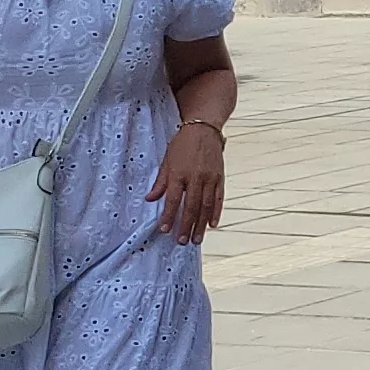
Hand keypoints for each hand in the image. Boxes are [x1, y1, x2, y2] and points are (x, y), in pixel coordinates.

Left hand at [151, 123, 226, 241]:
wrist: (203, 128)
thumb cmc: (182, 144)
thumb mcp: (167, 160)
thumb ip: (160, 181)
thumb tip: (150, 198)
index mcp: (179, 174)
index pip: (173, 200)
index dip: (168, 216)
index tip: (165, 230)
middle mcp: (195, 178)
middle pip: (190, 207)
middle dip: (186, 226)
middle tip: (182, 241)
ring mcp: (209, 178)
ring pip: (205, 206)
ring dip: (201, 224)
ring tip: (197, 239)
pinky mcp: (219, 177)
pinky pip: (218, 198)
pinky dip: (216, 212)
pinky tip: (212, 224)